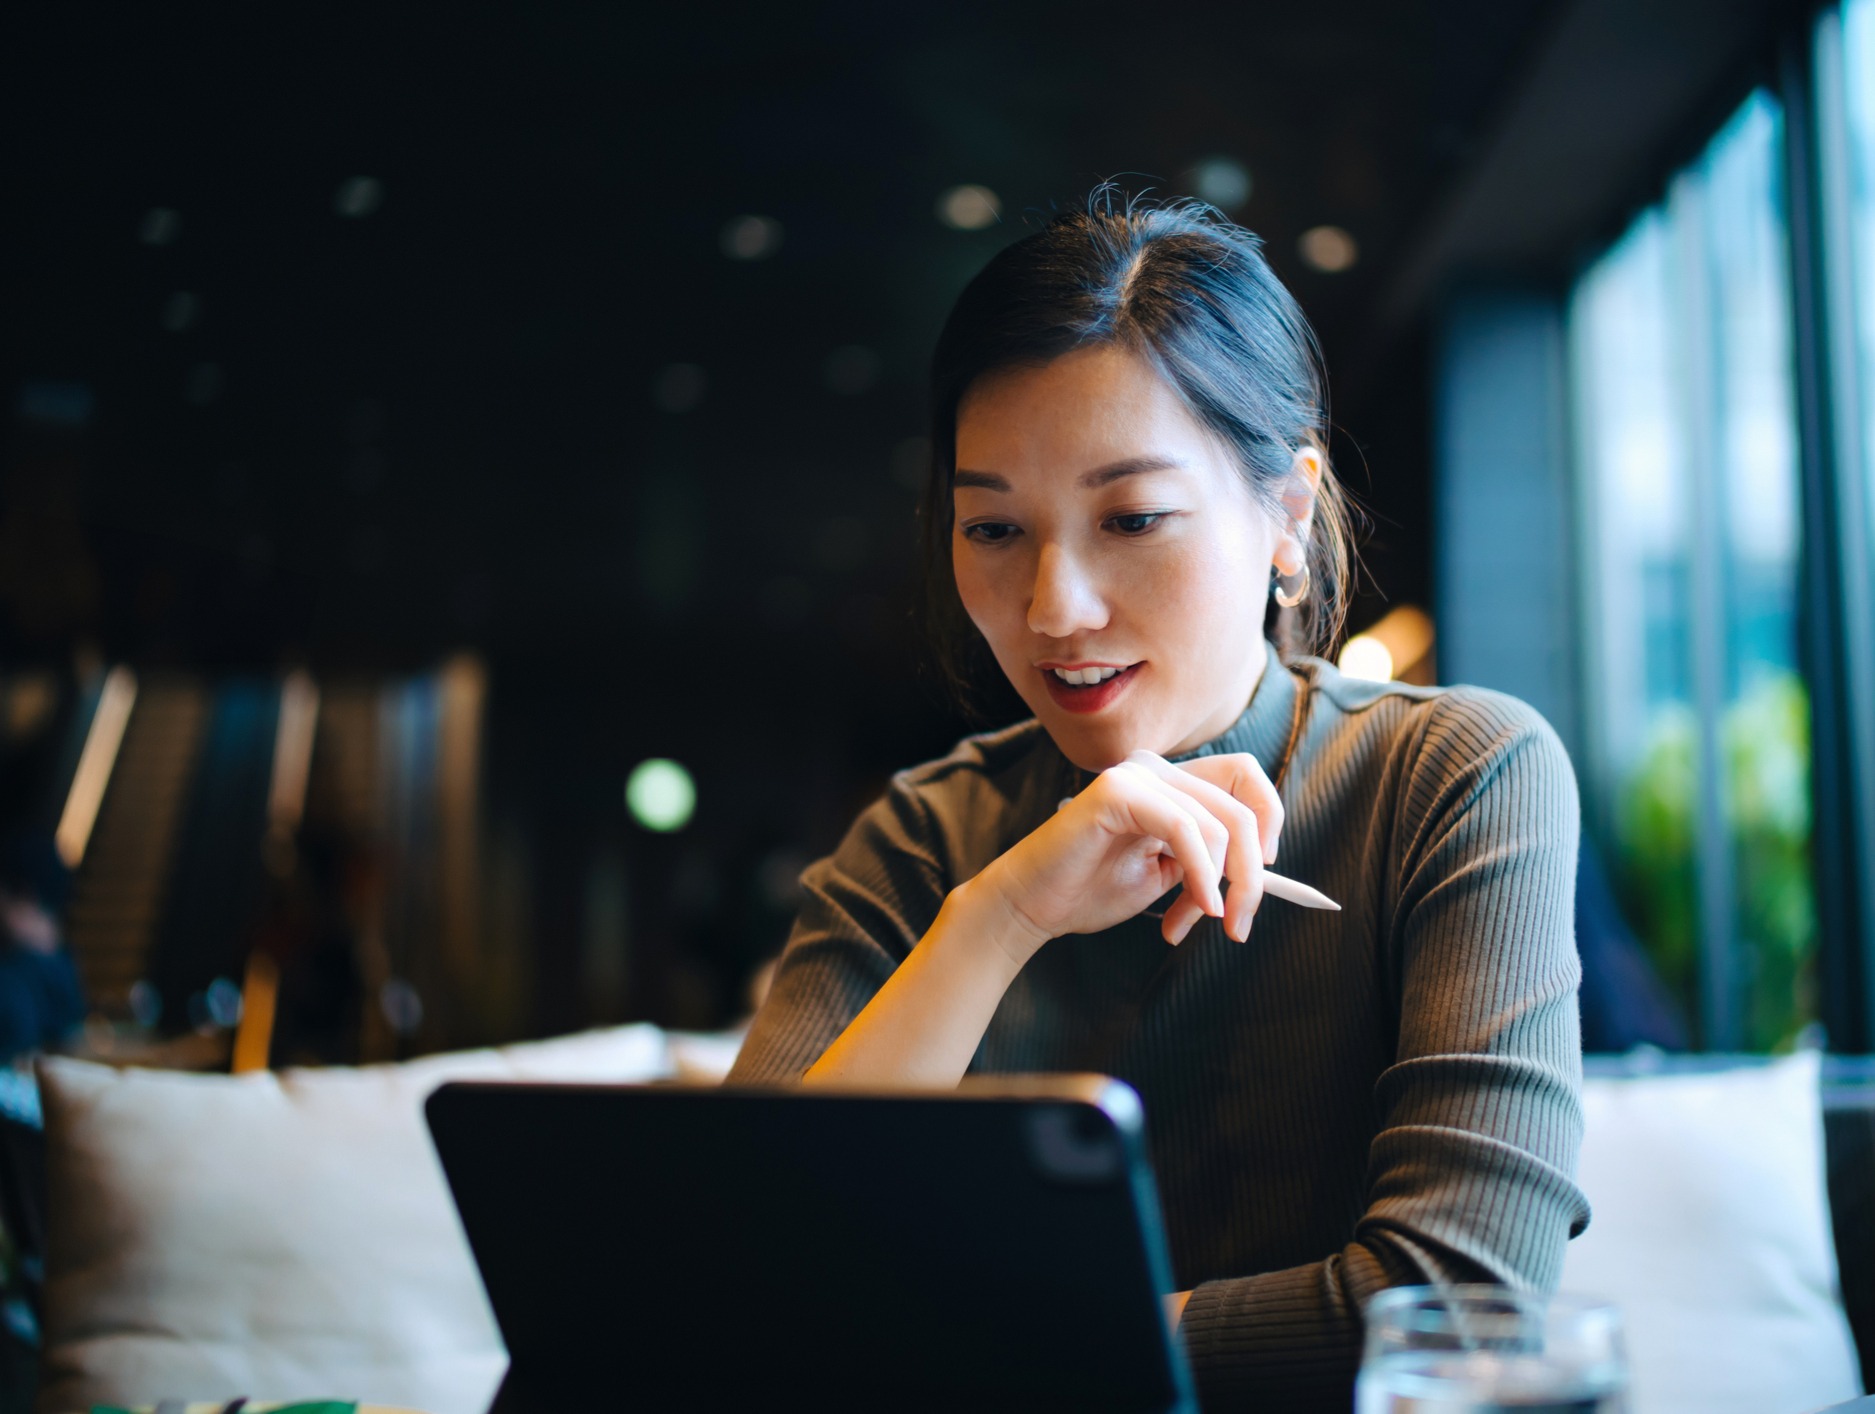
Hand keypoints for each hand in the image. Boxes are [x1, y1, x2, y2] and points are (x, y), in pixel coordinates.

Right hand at [977, 749, 1283, 953]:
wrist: (1031, 905)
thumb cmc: (1090, 889)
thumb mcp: (1168, 874)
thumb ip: (1210, 860)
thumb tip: (1264, 870)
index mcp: (1169, 781)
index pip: (1245, 778)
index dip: (1269, 822)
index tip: (1259, 876)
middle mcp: (1155, 767)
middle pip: (1242, 807)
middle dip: (1252, 873)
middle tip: (1239, 922)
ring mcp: (1136, 774)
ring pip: (1220, 824)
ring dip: (1225, 884)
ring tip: (1201, 922)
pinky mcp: (1117, 791)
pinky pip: (1184, 829)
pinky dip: (1201, 874)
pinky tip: (1196, 908)